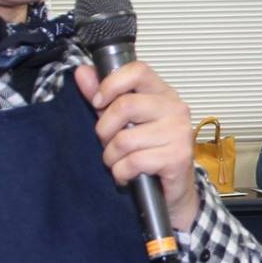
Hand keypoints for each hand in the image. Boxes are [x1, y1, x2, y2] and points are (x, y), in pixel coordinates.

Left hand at [73, 61, 201, 231]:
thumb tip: (82, 72)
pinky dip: (121, 173)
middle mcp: (175, 109)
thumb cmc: (149, 152)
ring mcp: (179, 133)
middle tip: (106, 142)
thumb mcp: (123, 121)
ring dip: (112, 157)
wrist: (174, 191)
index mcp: (163, 93)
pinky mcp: (177, 157)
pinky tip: (126, 175)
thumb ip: (103, 96)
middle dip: (105, 129)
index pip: (138, 71)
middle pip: (126, 106)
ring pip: (125, 139)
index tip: (98, 102)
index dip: (111, 84)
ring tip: (117, 162)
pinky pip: (134, 162)